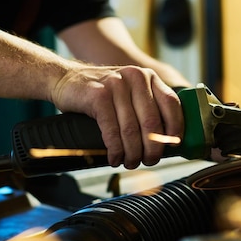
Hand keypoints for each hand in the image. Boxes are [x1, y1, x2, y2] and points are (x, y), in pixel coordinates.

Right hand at [51, 64, 183, 168]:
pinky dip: (115, 150)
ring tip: (129, 162)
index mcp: (148, 77)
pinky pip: (112, 131)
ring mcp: (116, 84)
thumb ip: (147, 107)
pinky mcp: (98, 95)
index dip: (175, 129)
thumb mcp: (129, 92)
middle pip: (152, 122)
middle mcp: (135, 77)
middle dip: (152, 149)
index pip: (172, 104)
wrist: (65, 79)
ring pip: (132, 130)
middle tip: (148, 161)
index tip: (173, 147)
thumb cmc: (101, 93)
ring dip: (132, 154)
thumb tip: (167, 141)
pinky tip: (115, 158)